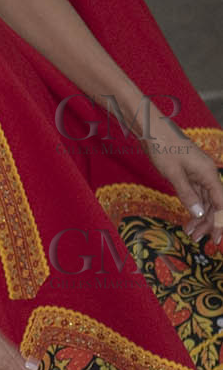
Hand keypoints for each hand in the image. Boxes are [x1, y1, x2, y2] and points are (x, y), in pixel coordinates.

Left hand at [142, 110, 222, 244]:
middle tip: (196, 238)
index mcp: (208, 173)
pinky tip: (188, 218)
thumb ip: (186, 194)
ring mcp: (199, 174)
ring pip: (205, 200)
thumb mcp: (173, 174)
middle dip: (208, 222)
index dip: (219, 222)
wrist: (153, 131)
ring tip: (190, 232)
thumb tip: (199, 214)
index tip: (216, 238)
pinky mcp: (189, 174)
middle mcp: (207, 174)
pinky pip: (196, 194)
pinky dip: (193, 206)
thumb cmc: (163, 148)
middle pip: (214, 203)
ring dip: (199, 217)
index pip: (220, 203)